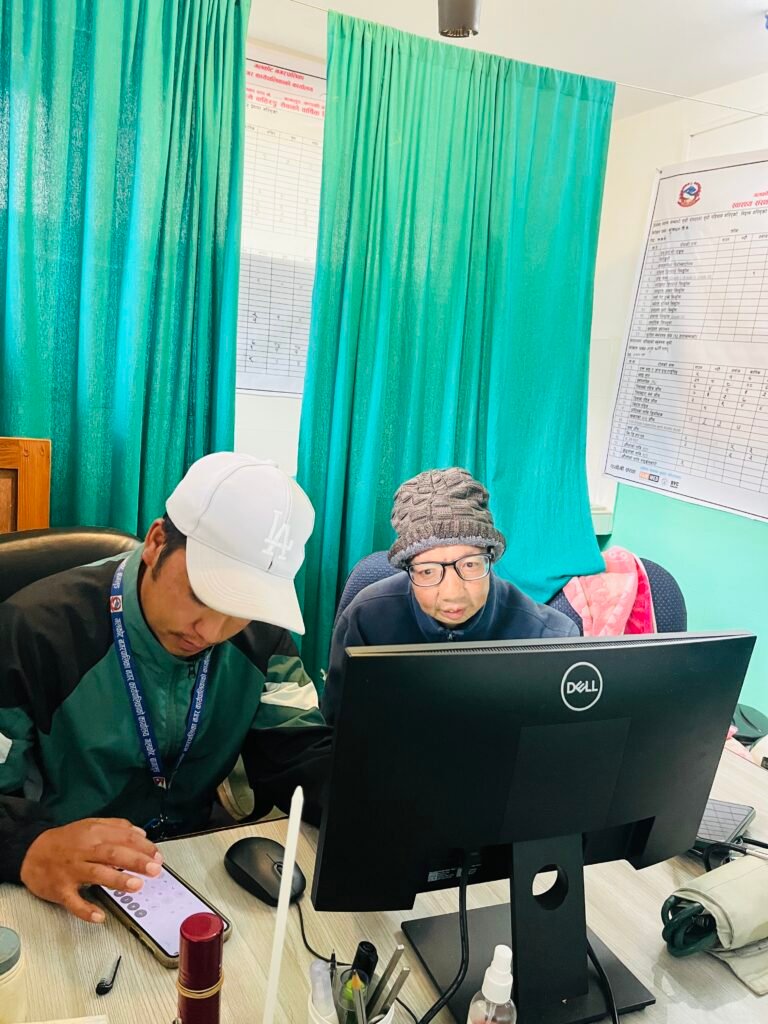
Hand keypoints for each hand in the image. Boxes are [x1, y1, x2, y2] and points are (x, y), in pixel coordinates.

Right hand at [20, 817, 163, 922]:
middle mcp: (84, 850)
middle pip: (113, 854)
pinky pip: (73, 902)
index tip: (158, 856)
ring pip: (97, 874)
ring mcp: (72, 871)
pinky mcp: (61, 890)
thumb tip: (141, 833)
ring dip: (118, 880)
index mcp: (94, 834)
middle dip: (136, 861)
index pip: (123, 838)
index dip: (143, 847)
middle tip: (155, 869)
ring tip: (137, 885)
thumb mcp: (90, 825)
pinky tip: (99, 916)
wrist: (31, 853)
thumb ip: (116, 827)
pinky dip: (86, 910)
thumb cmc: (65, 841)